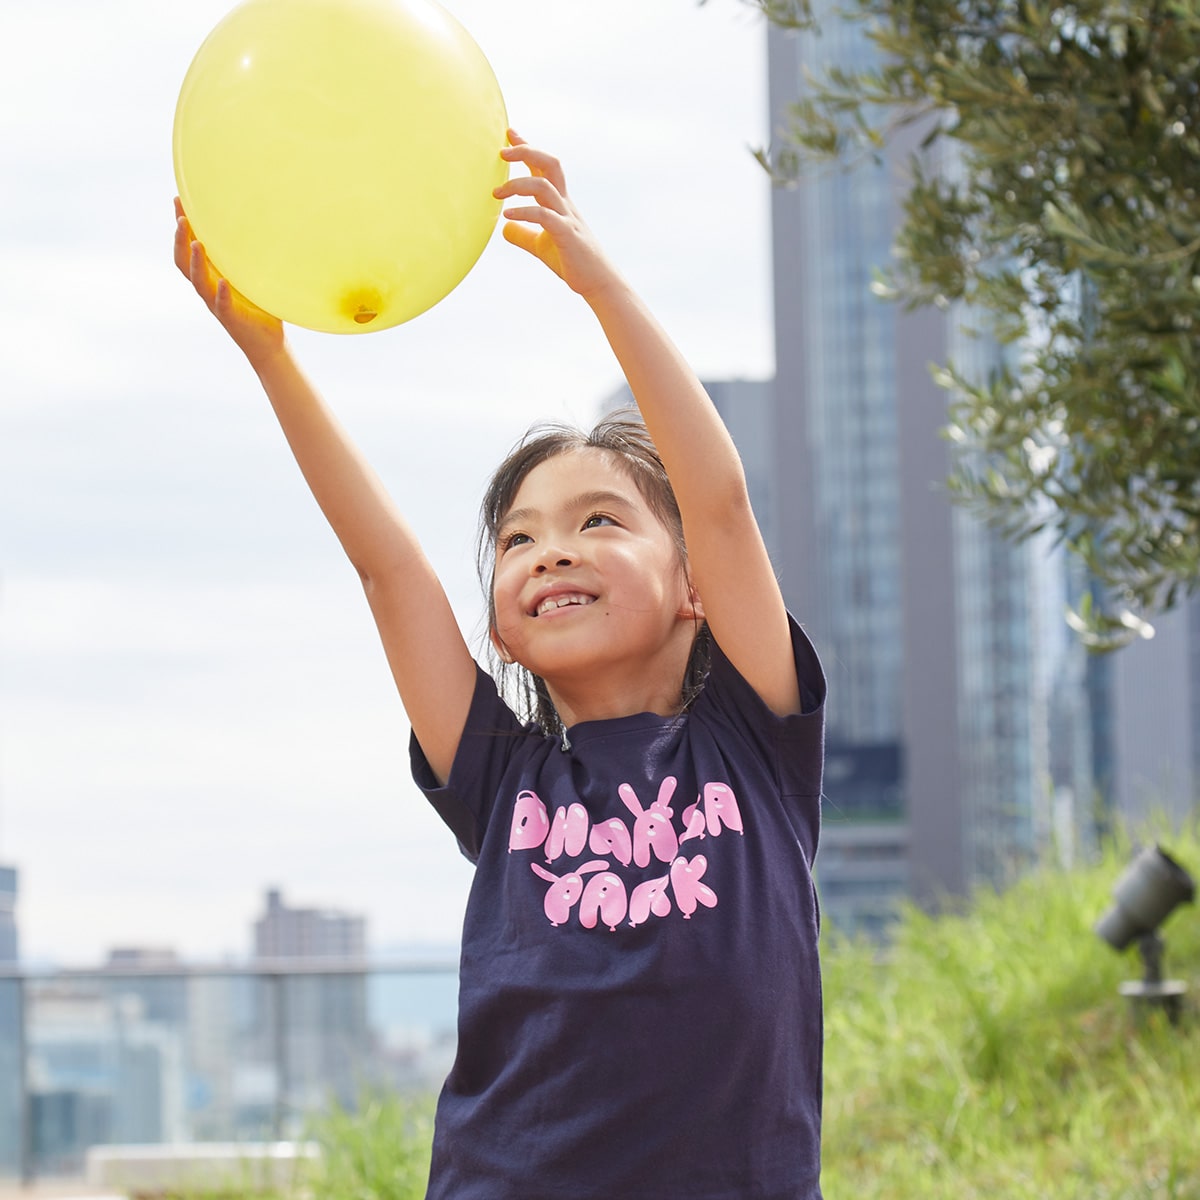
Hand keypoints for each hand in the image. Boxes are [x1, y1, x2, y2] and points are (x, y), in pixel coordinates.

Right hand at [173, 197, 284, 367]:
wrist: (268, 344)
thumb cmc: (260, 307)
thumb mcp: (253, 276)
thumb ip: (250, 256)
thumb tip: (266, 224)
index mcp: (211, 276)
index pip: (189, 248)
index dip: (181, 227)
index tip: (179, 200)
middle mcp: (208, 288)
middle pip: (184, 261)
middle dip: (180, 239)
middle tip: (180, 217)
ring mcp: (216, 304)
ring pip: (198, 282)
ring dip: (196, 262)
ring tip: (197, 243)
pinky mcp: (230, 319)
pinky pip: (222, 305)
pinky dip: (221, 293)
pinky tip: (222, 282)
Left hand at [494, 131, 622, 300]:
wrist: (598, 283)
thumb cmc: (573, 263)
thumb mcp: (542, 247)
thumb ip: (524, 234)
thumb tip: (504, 226)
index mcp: (559, 203)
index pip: (543, 168)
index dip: (527, 148)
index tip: (509, 133)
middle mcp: (565, 204)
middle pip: (550, 164)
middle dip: (527, 151)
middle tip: (502, 152)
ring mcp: (567, 218)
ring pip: (545, 186)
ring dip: (517, 184)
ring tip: (496, 193)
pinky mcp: (567, 236)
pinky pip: (544, 216)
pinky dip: (524, 212)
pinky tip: (507, 216)